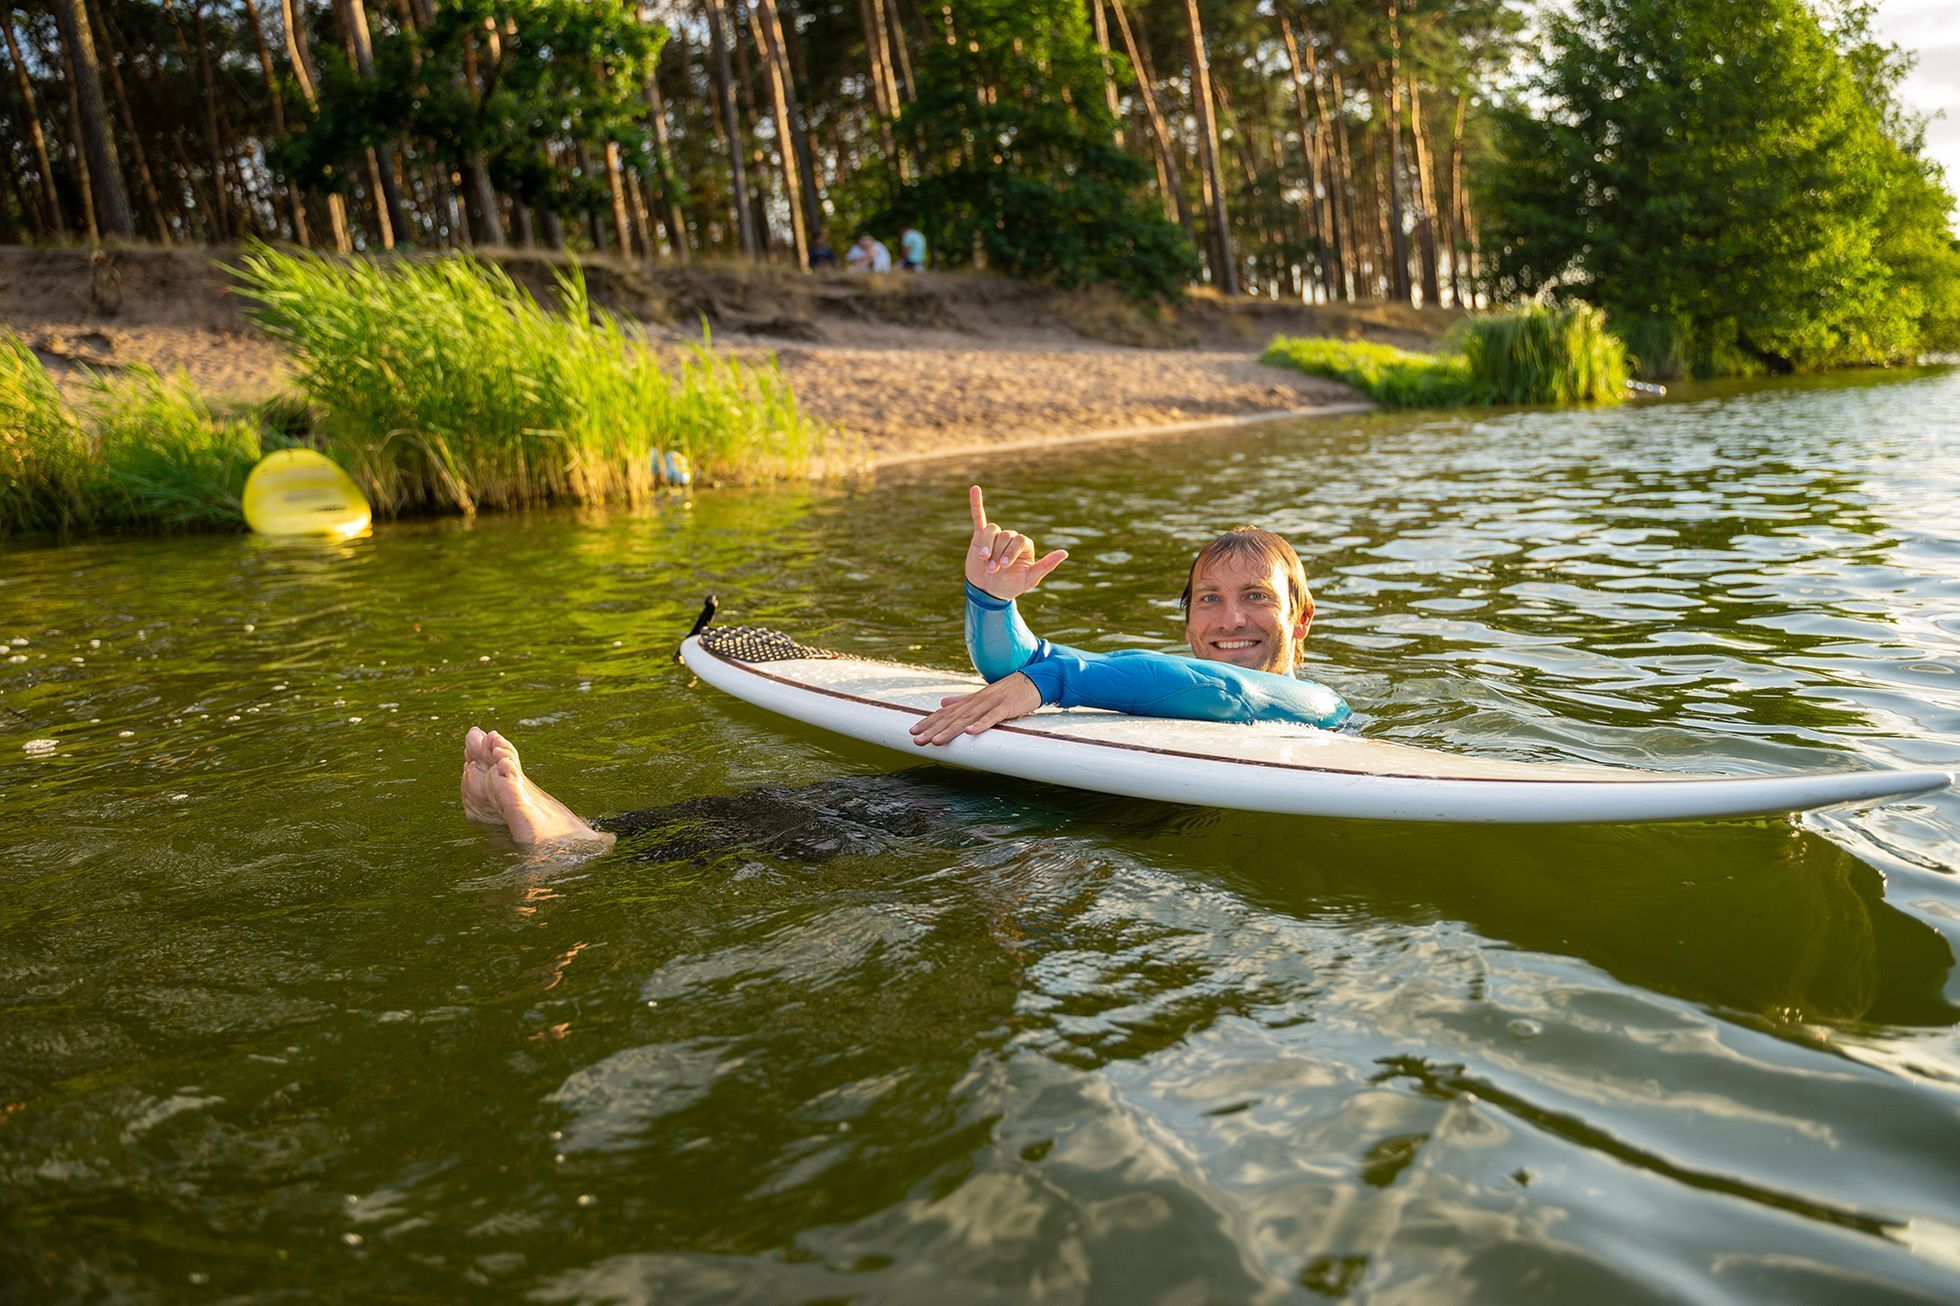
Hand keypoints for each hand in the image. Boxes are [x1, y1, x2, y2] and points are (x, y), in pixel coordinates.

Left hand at [908, 673, 1040, 745]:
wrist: (1032, 680)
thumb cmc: (1007, 691)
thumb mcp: (982, 696)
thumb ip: (962, 700)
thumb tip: (942, 703)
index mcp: (970, 700)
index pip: (945, 712)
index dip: (929, 721)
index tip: (913, 731)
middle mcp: (977, 701)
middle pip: (952, 717)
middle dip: (933, 729)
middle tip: (917, 740)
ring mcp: (991, 703)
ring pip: (967, 718)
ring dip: (951, 730)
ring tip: (937, 740)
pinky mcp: (1006, 707)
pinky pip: (992, 717)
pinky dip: (981, 725)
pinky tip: (970, 732)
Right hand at [965, 485, 1066, 600]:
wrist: (988, 591)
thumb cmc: (1010, 586)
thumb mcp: (1029, 579)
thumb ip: (1046, 565)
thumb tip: (1065, 552)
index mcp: (1025, 546)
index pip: (1020, 540)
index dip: (1012, 551)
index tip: (1004, 566)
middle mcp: (1011, 538)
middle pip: (1006, 536)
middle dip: (998, 554)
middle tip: (993, 570)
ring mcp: (996, 536)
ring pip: (992, 531)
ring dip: (988, 545)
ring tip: (984, 559)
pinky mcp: (980, 537)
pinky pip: (979, 517)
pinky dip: (976, 503)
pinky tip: (975, 489)